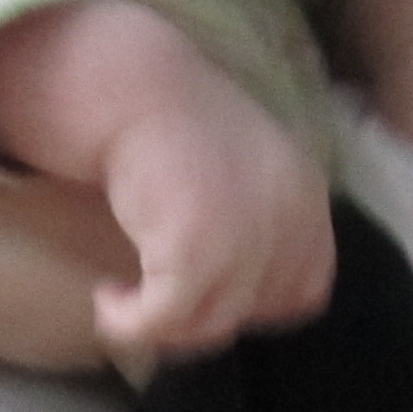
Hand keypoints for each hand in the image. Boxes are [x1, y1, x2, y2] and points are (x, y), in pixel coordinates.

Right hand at [90, 83, 334, 363]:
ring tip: (126, 300)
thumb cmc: (172, 120)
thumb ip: (258, 216)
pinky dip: (130, 322)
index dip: (253, 302)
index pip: (304, 291)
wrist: (131, 87)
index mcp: (305, 200)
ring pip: (210, 324)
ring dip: (165, 324)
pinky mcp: (194, 256)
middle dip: (204, 311)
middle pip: (255, 312)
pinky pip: (164, 320)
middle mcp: (285, 224)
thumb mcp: (243, 168)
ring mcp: (244, 242)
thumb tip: (237, 287)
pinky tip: (107, 301)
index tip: (205, 289)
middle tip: (160, 296)